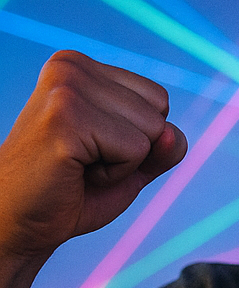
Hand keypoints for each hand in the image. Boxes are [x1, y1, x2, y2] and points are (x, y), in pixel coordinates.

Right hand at [0, 51, 187, 261]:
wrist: (19, 222)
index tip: (92, 148)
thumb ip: (164, 145)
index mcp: (80, 65)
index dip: (137, 138)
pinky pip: (135, 150)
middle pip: (159, 112)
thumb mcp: (133, 163)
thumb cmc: (74, 190)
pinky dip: (114, 175)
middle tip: (84, 162)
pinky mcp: (66, 118)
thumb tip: (170, 134)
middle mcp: (70, 66)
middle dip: (133, 151)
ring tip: (79, 166)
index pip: (159, 99)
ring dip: (123, 164)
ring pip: (152, 131)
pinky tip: (76, 173)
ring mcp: (66, 89)